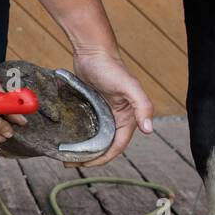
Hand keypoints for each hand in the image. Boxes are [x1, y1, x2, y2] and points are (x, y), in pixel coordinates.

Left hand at [70, 49, 152, 165]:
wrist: (93, 51)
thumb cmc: (111, 68)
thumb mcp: (129, 86)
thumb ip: (142, 106)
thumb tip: (149, 130)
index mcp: (129, 117)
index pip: (118, 145)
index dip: (104, 158)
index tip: (86, 164)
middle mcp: (117, 118)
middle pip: (105, 145)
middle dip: (90, 157)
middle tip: (70, 163)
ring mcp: (103, 113)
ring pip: (94, 137)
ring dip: (83, 149)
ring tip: (66, 156)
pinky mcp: (91, 107)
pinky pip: (85, 126)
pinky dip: (78, 136)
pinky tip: (66, 140)